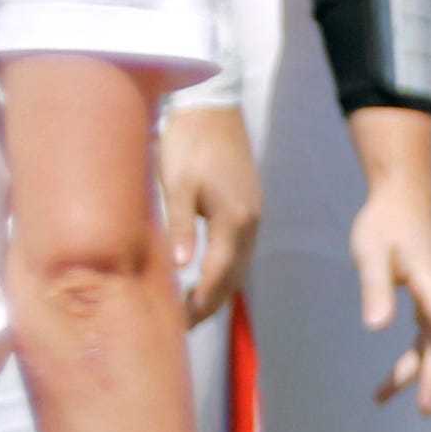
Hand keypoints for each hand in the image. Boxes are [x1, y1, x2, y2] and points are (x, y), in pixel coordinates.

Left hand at [158, 102, 262, 325]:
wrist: (213, 106)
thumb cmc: (189, 144)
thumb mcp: (177, 184)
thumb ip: (179, 226)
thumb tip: (181, 267)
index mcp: (233, 221)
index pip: (217, 276)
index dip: (200, 303)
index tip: (180, 325)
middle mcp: (250, 223)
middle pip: (234, 276)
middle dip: (211, 302)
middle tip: (184, 325)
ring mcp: (253, 213)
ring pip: (240, 264)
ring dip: (219, 287)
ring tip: (194, 306)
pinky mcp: (249, 204)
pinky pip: (241, 249)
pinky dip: (226, 268)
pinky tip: (208, 272)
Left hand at [352, 175, 430, 410]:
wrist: (401, 197)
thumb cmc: (384, 223)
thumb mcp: (371, 254)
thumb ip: (375, 289)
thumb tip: (376, 329)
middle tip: (423, 411)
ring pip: (430, 342)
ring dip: (413, 371)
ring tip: (378, 398)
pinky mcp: (427, 297)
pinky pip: (425, 335)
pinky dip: (414, 357)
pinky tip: (396, 377)